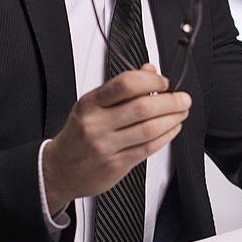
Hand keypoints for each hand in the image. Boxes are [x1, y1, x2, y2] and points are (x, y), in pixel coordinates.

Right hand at [42, 64, 190, 213]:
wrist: (58, 170)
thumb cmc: (79, 134)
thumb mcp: (93, 105)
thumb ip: (122, 88)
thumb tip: (150, 71)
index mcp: (90, 104)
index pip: (125, 84)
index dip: (151, 81)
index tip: (164, 82)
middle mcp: (96, 124)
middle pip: (142, 107)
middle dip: (170, 101)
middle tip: (183, 98)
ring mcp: (106, 146)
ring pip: (149, 129)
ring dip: (173, 119)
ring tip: (181, 112)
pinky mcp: (116, 165)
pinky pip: (148, 148)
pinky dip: (166, 136)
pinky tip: (172, 128)